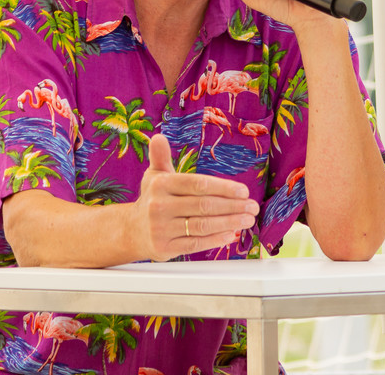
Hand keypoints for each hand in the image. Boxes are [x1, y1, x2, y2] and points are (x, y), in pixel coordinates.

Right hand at [134, 134, 258, 261]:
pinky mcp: (165, 248)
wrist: (132, 230)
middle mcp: (158, 206)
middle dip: (233, 206)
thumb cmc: (153, 199)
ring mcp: (161, 228)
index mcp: (161, 185)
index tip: (243, 191)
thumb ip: (161, 157)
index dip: (224, 188)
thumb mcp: (155, 176)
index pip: (198, 184)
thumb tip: (158, 137)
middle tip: (252, 206)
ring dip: (230, 223)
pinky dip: (216, 239)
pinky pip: (195, 244)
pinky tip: (231, 235)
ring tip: (248, 219)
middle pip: (204, 206)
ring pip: (203, 225)